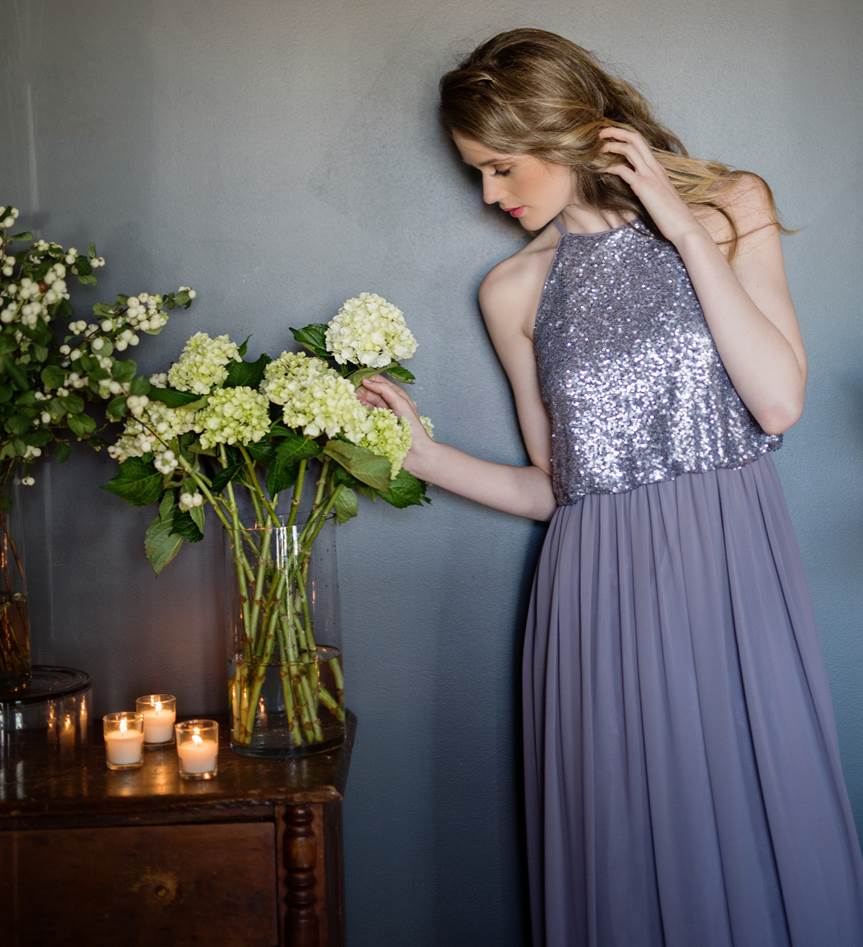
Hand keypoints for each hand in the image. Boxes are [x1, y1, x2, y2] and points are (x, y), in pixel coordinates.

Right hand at [355, 374, 433, 474]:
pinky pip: (366, 418)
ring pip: (368, 405)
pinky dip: (359, 413)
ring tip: (349, 398)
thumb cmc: (413, 429)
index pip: (381, 383)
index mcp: (397, 397)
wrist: (417, 454)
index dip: (369, 379)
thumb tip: (367, 381)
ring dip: (359, 401)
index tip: (357, 377)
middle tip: (349, 389)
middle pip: (372, 394)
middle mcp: (389, 405)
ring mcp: (382, 417)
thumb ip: (386, 391)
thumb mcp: (401, 403)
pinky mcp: (376, 429)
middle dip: (362, 390)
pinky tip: (354, 410)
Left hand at [597, 126, 704, 246]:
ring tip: (597, 148)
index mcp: (658, 168)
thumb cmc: (672, 216)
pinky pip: (623, 170)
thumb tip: (637, 188)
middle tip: (600, 132)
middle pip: (635, 138)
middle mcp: (654, 167)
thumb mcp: (660, 196)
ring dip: (611, 145)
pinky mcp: (643, 187)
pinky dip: (609, 167)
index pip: (641, 143)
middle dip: (616, 131)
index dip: (625, 136)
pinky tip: (600, 170)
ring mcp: (649, 175)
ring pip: (629, 149)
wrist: (683, 225)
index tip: (611, 137)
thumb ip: (649, 188)